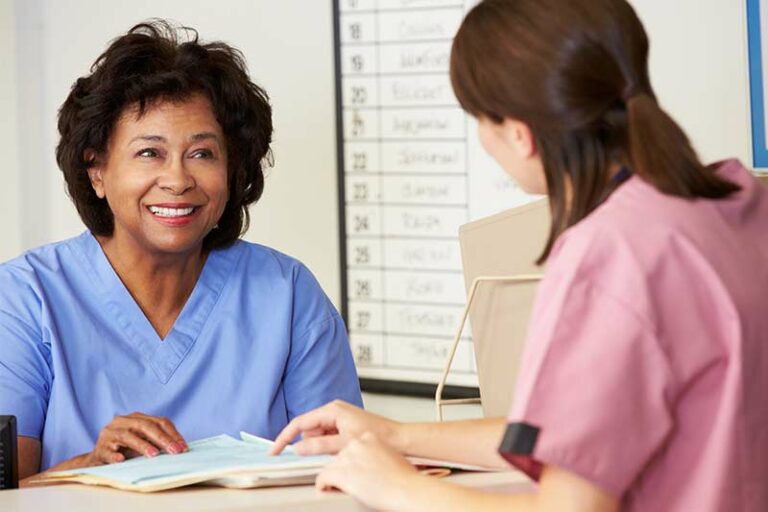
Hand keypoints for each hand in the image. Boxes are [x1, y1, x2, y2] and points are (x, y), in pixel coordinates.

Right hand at [83, 412, 187, 465]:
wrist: (98, 457)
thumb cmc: (125, 448)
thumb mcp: (143, 441)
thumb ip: (157, 441)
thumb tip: (179, 447)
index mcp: (136, 418)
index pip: (159, 422)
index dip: (173, 434)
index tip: (183, 447)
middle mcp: (122, 422)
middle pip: (145, 426)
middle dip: (162, 439)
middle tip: (174, 451)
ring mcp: (109, 434)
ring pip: (127, 436)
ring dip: (141, 445)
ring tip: (154, 454)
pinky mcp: (100, 448)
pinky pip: (108, 451)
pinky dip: (115, 455)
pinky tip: (122, 459)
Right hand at [270, 400, 401, 455]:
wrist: (398, 439)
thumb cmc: (377, 435)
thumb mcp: (344, 443)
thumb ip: (319, 445)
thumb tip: (298, 448)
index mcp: (331, 410)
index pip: (300, 423)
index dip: (285, 438)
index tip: (275, 450)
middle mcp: (334, 411)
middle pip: (308, 431)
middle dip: (309, 445)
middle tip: (321, 455)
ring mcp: (340, 419)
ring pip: (318, 436)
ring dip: (321, 448)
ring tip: (337, 454)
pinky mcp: (345, 427)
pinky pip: (328, 438)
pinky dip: (329, 448)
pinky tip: (339, 454)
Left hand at [315, 432, 422, 510]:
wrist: (406, 489)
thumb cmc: (404, 478)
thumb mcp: (392, 457)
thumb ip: (378, 455)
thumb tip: (372, 465)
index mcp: (369, 437)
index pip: (351, 446)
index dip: (352, 461)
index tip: (355, 470)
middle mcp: (356, 443)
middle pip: (339, 457)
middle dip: (343, 470)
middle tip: (351, 482)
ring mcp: (347, 457)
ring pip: (330, 467)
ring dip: (335, 479)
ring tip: (345, 489)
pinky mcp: (339, 472)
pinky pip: (322, 479)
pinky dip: (324, 486)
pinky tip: (330, 491)